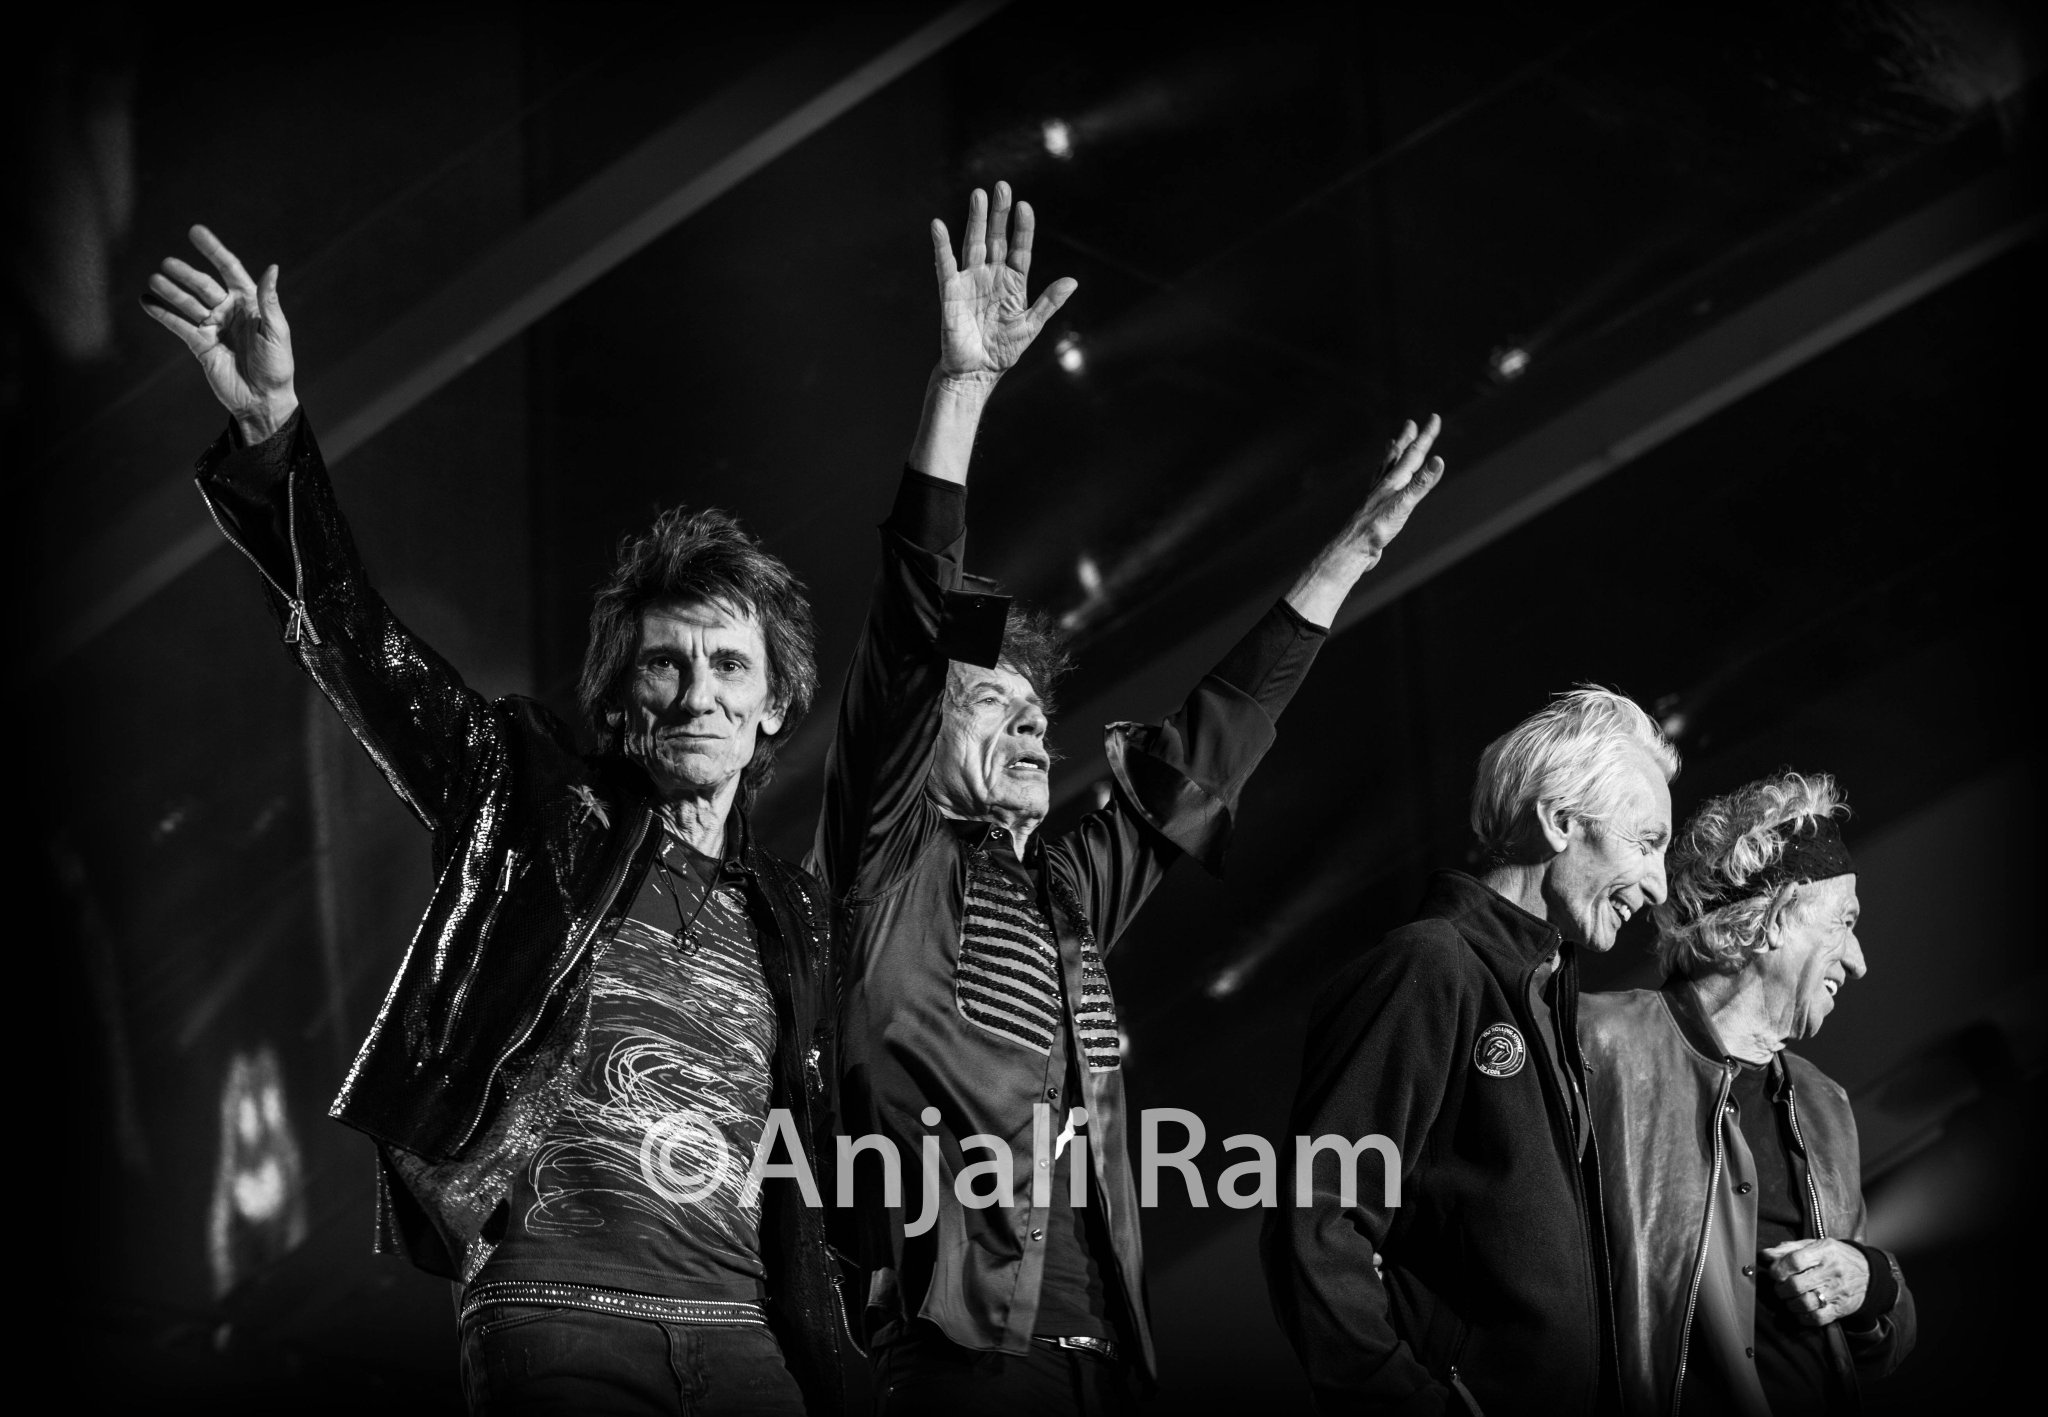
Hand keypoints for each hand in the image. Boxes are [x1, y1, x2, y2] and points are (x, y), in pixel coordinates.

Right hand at [141, 225, 298, 443]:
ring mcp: (213, 326)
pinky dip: (162, 313)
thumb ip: (268, 301)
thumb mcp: (276, 332)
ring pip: (188, 303)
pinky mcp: (199, 344)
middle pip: (203, 285)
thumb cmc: (277, 366)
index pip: (229, 269)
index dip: (213, 250)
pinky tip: (146, 302)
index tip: (195, 230)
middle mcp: (229, 310)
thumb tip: (272, 268)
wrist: (264, 400)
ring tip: (154, 280)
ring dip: (171, 291)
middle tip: (167, 263)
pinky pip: (177, 325)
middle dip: (186, 274)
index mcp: (250, 303)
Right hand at [930, 182, 1075, 385]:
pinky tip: (939, 226)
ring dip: (976, 220)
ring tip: (979, 194)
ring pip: (974, 243)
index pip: (1019, 248)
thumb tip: (1073, 281)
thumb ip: (1049, 302)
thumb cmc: (1003, 350)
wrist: (976, 372)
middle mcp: (990, 275)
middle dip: (998, 213)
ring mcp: (970, 281)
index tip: (1025, 206)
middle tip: (1002, 186)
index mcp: (1012, 282)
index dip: (1022, 228)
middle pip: (995, 238)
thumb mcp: (1030, 325)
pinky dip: (941, 246)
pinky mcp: (950, 291)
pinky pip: (945, 264)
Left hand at [1332, 414, 1444, 570]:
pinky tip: (1381, 483)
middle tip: (1410, 423)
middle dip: (1407, 440)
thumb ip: (1422, 482)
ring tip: (1392, 444)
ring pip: (1386, 469)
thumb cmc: (1378, 527)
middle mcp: (1385, 484)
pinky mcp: (1374, 509)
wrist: (1354, 548)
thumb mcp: (1404, 503)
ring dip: (1392, 455)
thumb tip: (1439, 459)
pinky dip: (1382, 476)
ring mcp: (1377, 495)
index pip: (1414, 453)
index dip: (1426, 435)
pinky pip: (1379, 485)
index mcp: (1394, 480)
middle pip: (1397, 456)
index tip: (1434, 417)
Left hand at [1763, 1238, 1870, 1326]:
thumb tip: (1764, 1255)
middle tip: (1781, 1288)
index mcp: (1823, 1252)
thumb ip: (1787, 1249)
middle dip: (1781, 1289)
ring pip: (1805, 1303)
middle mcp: (1831, 1272)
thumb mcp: (1814, 1245)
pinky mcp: (1842, 1308)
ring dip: (1790, 1304)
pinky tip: (1801, 1310)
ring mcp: (1837, 1292)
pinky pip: (1818, 1318)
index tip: (1775, 1273)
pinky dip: (1803, 1317)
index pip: (1794, 1261)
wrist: (1868, 1272)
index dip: (1778, 1269)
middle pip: (1796, 1285)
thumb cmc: (1835, 1256)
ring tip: (1789, 1299)